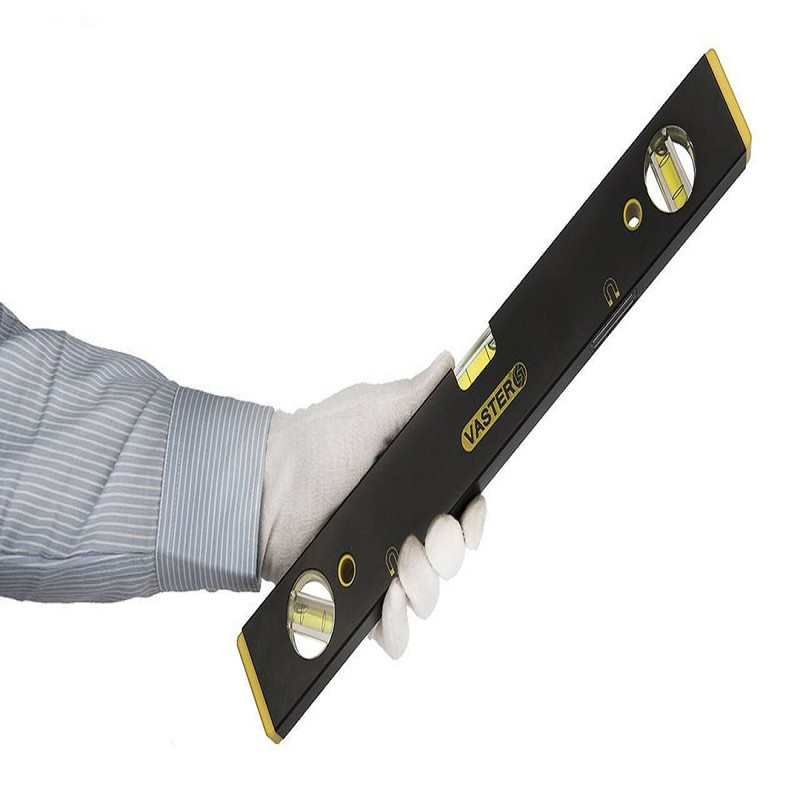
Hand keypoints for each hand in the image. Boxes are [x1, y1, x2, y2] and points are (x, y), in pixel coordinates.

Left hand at [259, 353, 486, 657]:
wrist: (261, 483)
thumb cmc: (313, 442)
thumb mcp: (372, 409)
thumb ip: (418, 393)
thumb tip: (453, 362)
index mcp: (415, 490)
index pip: (464, 514)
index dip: (474, 520)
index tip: (467, 516)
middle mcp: (402, 531)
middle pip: (452, 560)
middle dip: (448, 553)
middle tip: (425, 536)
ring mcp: (379, 568)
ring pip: (429, 597)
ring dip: (425, 588)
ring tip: (399, 567)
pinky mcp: (355, 599)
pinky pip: (391, 632)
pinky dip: (397, 628)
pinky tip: (387, 603)